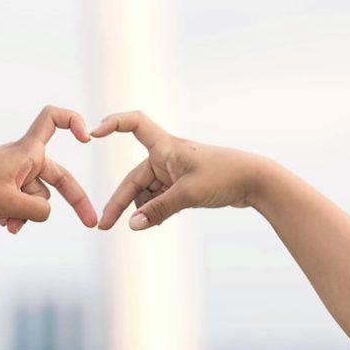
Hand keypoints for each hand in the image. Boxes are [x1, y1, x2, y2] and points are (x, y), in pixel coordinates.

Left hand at [0, 106, 98, 232]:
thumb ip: (37, 211)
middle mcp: (24, 158)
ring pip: (37, 196)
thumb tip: (45, 214)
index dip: (73, 121)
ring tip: (9, 226)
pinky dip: (17, 213)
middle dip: (74, 201)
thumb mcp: (9, 204)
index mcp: (27, 152)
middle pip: (58, 176)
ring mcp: (15, 172)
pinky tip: (5, 225)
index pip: (53, 119)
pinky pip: (22, 201)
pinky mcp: (4, 184)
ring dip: (27, 214)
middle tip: (91, 223)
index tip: (86, 139)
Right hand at [93, 110, 261, 229]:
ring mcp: (174, 171)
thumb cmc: (225, 177)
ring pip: (147, 192)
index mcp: (166, 146)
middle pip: (134, 178)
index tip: (92, 134)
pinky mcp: (183, 184)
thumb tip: (132, 225)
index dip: (112, 124)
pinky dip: (156, 210)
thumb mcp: (188, 195)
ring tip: (147, 225)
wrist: (257, 181)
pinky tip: (158, 222)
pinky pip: (160, 198)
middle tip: (104, 226)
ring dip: (143, 209)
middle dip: (120, 202)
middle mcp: (167, 156)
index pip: (133, 123)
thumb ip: (158, 211)